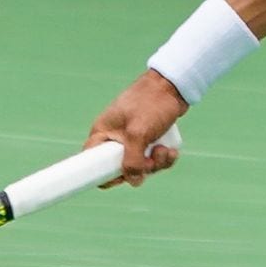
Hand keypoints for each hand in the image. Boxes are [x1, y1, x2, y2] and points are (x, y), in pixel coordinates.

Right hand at [85, 69, 187, 187]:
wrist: (174, 86)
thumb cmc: (151, 103)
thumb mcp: (139, 133)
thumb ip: (133, 160)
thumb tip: (133, 180)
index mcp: (103, 133)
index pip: (91, 163)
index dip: (104, 175)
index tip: (122, 178)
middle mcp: (114, 138)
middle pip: (120, 169)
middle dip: (140, 169)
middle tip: (150, 161)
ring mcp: (132, 139)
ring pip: (140, 166)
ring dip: (156, 163)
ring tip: (165, 150)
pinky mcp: (148, 139)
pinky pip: (153, 159)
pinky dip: (163, 158)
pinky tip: (172, 150)